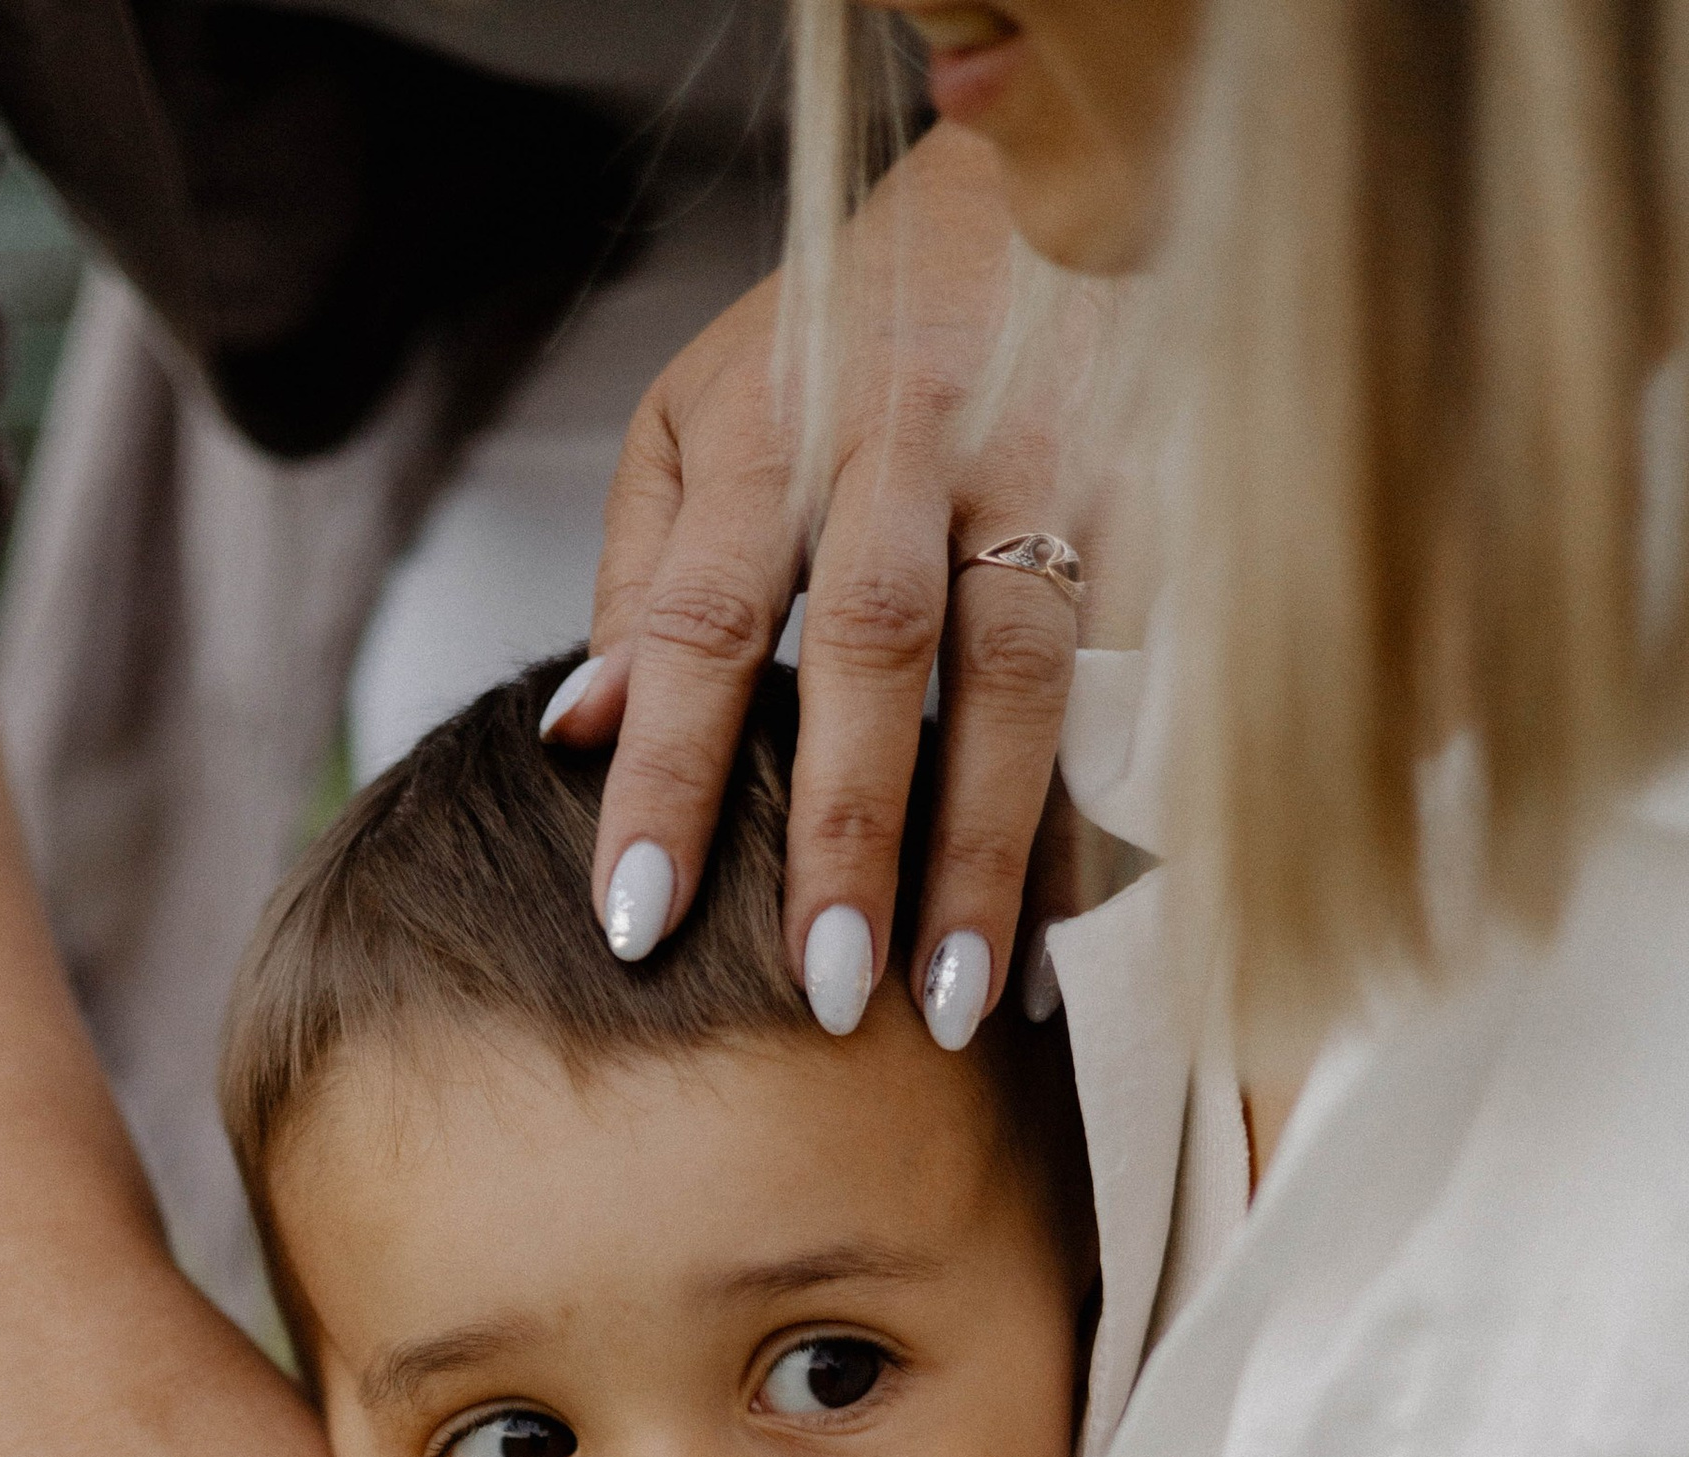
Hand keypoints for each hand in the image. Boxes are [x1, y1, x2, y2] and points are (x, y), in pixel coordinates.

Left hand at [566, 123, 1095, 1022]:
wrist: (1045, 175)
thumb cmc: (840, 337)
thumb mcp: (704, 413)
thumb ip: (645, 575)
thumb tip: (580, 736)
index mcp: (775, 425)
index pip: (703, 618)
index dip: (668, 774)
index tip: (636, 923)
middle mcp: (906, 440)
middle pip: (875, 650)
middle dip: (851, 833)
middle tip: (825, 995)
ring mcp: (1044, 462)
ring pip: (1022, 672)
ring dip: (989, 849)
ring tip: (952, 1006)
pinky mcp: (1152, 492)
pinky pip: (1123, 678)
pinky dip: (1091, 818)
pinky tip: (1057, 941)